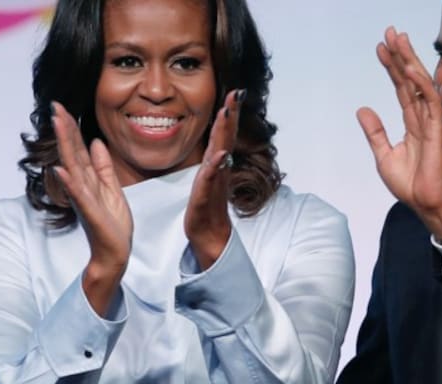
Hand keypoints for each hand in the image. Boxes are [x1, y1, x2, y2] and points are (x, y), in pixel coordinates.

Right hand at [52, 102, 132, 315]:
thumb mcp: (113, 189)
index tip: (62, 108)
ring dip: (65, 146)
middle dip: (65, 129)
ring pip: (73, 167)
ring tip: (59, 125)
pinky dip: (70, 182)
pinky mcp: (90, 212)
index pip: (78, 150)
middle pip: (72, 153)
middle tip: (56, 106)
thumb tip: (95, 143)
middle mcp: (82, 186)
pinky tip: (61, 169)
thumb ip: (104, 167)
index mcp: (89, 180)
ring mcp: (84, 198)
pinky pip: (79, 195)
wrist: (114, 252)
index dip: (72, 129)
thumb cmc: (112, 223)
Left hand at [184, 89, 245, 268]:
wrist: (209, 234)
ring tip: (227, 114)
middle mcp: (219, 169)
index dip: (229, 113)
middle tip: (237, 94)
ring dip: (224, 133)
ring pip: (220, 152)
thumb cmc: (206, 206)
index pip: (223, 133)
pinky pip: (210, 179)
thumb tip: (218, 144)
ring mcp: (214, 181)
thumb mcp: (207, 177)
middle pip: (225, 137)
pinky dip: (215, 166)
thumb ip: (213, 159)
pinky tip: (220, 155)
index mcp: (217, 162)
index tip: (235, 92)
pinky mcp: (205, 196)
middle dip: (231, 115)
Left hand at [359, 27, 441, 240]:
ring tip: (398, 41)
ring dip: (410, 62)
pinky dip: (421, 83)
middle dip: (401, 56)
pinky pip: (430, 101)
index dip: (391, 68)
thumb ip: (375, 132)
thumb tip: (362, 110)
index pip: (401, 89)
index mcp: (411, 124)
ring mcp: (431, 123)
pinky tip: (409, 68)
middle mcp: (422, 119)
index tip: (381, 49)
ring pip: (421, 85)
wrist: (423, 203)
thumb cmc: (409, 184)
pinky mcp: (437, 130)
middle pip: (411, 81)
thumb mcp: (383, 155)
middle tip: (391, 33)